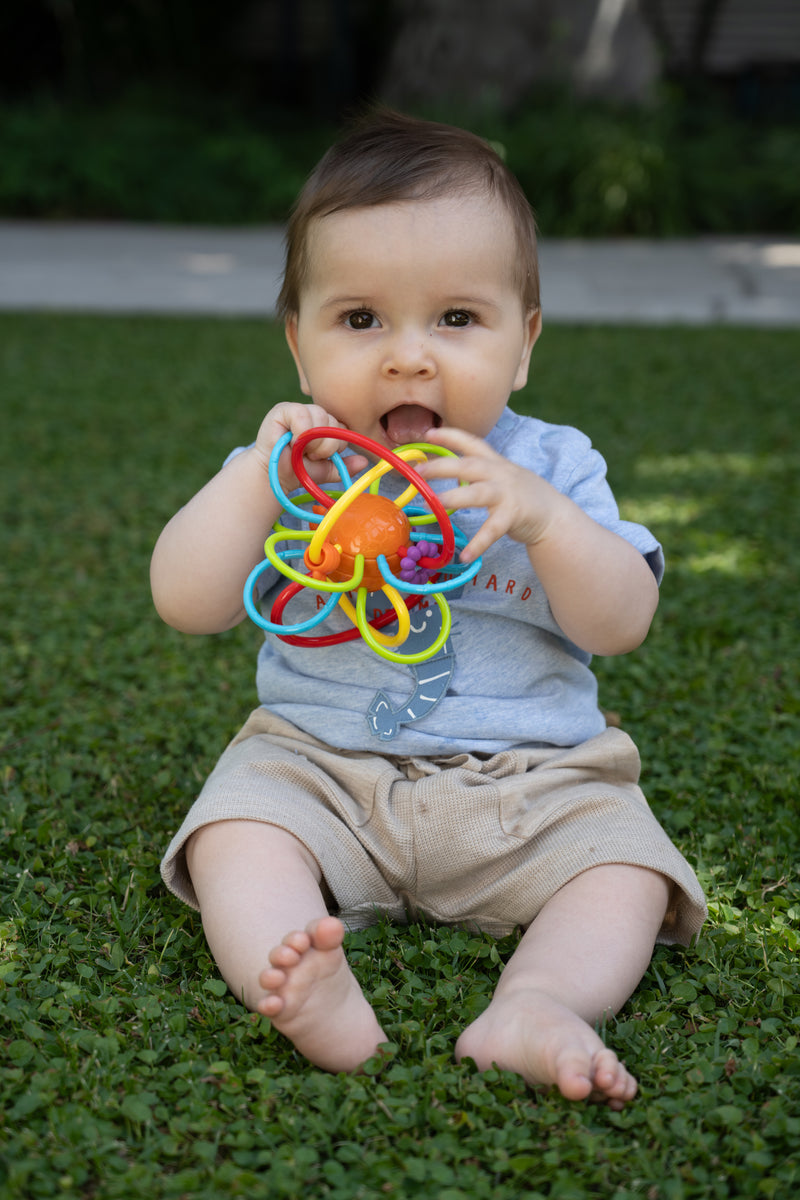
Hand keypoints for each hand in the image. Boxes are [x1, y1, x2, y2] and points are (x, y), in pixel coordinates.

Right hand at [254, 403, 367, 492]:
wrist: (274, 476)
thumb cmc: (297, 471)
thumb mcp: (325, 470)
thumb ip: (344, 466)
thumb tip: (365, 462)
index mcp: (327, 425)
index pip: (342, 428)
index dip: (335, 445)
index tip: (321, 457)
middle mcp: (315, 414)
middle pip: (333, 422)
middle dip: (324, 446)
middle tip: (308, 455)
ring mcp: (299, 409)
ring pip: (319, 417)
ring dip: (312, 441)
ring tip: (299, 450)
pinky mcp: (283, 409)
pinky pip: (301, 414)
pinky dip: (300, 432)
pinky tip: (292, 441)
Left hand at [417, 425, 657, 653]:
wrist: (553, 514)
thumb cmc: (520, 494)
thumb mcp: (500, 474)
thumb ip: (477, 470)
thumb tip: (443, 469)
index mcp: (494, 461)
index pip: (471, 442)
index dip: (450, 436)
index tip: (428, 434)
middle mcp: (499, 473)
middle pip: (468, 465)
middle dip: (442, 466)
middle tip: (419, 472)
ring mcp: (507, 494)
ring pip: (477, 494)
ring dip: (454, 498)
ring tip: (434, 506)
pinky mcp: (513, 516)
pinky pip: (492, 531)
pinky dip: (478, 544)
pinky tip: (465, 556)